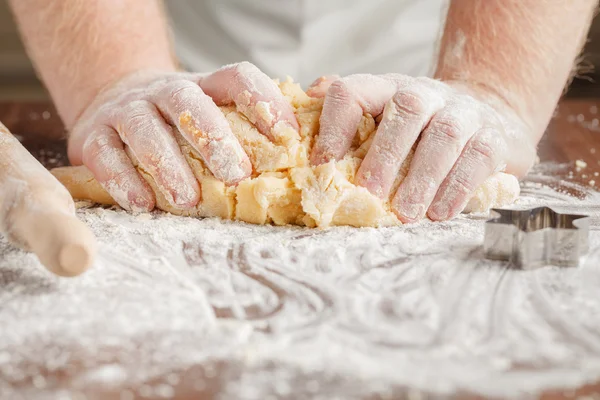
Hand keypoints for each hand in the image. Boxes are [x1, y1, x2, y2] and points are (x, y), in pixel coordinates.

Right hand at [68, 62, 298, 211]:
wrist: (113, 104)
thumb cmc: (176, 125)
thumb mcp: (209, 118)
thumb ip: (241, 136)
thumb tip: (293, 169)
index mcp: (202, 87)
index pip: (236, 79)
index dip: (264, 102)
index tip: (287, 137)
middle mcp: (163, 92)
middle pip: (188, 103)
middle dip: (214, 138)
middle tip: (237, 175)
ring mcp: (126, 111)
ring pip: (145, 128)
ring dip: (168, 164)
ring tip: (188, 199)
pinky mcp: (92, 135)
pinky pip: (105, 154)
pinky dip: (122, 179)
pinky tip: (142, 204)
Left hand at [309, 74, 536, 222]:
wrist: (490, 114)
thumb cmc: (422, 128)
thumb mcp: (384, 115)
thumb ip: (349, 113)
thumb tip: (310, 97)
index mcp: (387, 89)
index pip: (353, 91)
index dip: (334, 126)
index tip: (324, 166)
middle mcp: (426, 93)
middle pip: (405, 110)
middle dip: (384, 154)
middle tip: (369, 193)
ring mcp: (463, 112)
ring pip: (444, 134)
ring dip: (423, 177)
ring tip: (406, 213)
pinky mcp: (494, 136)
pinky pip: (478, 156)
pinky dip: (458, 186)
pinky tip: (441, 212)